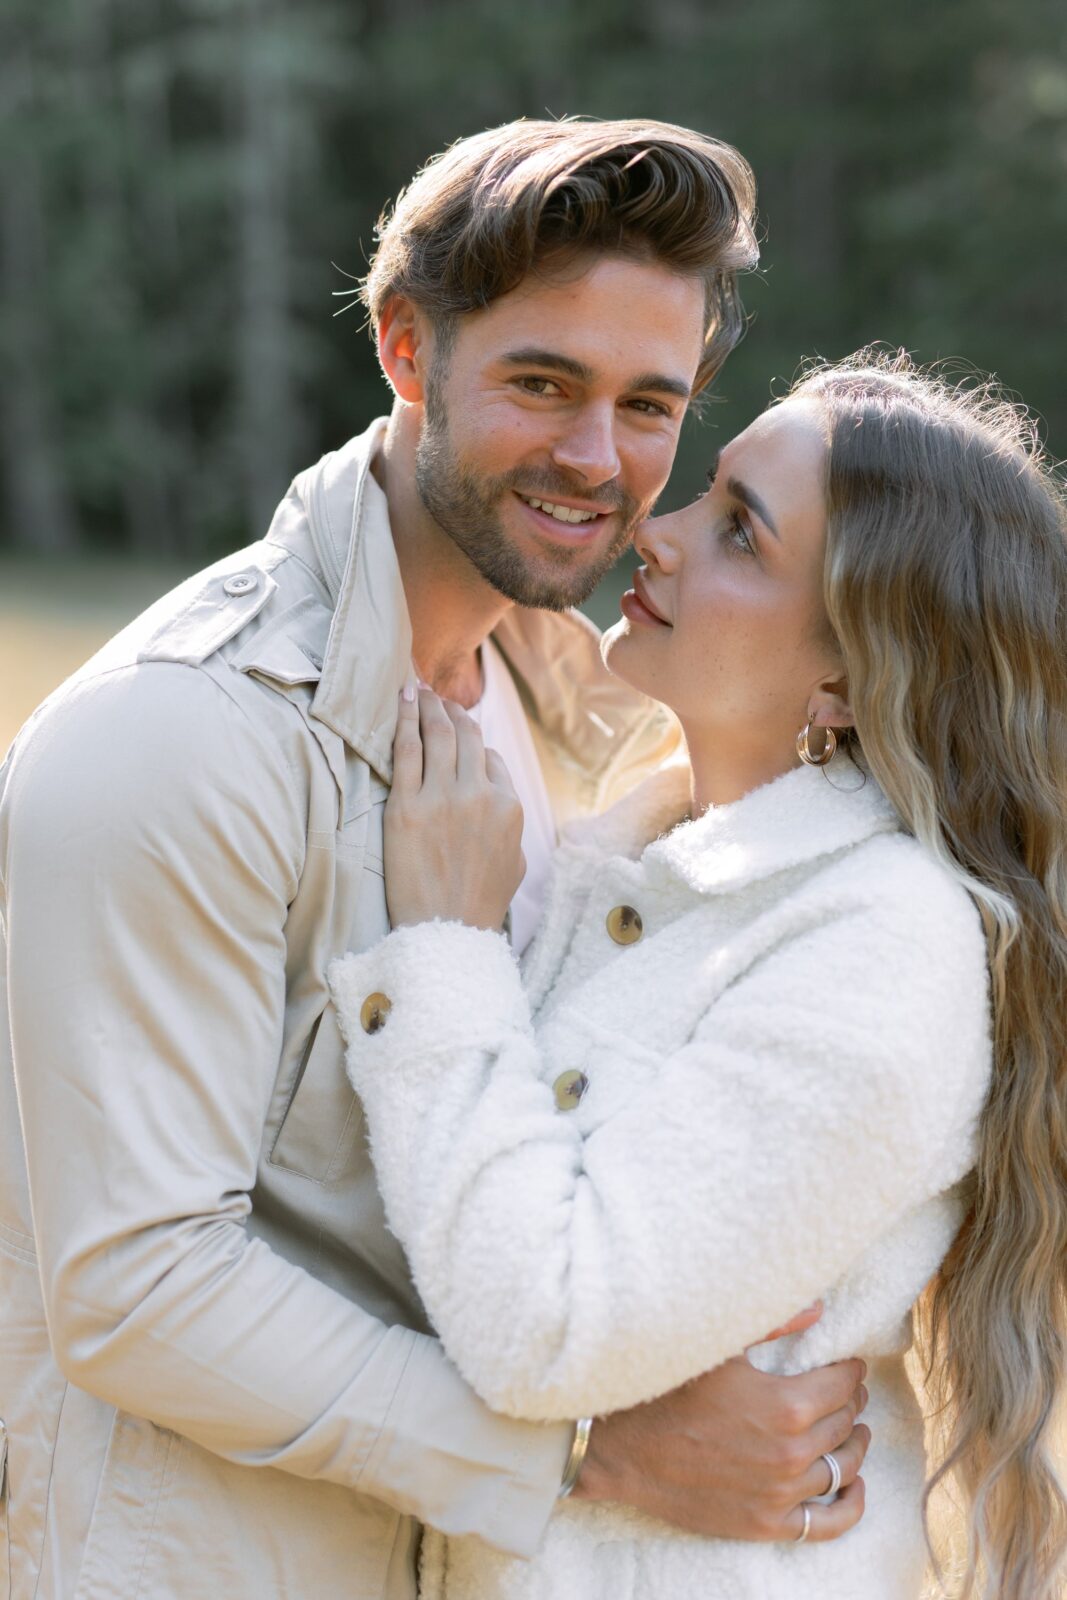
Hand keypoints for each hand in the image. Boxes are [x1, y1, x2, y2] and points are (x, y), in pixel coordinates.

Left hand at [384, 688, 524, 931]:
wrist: (446, 933)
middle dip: (451, 710)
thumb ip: (509, 823)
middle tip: (436, 697)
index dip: (472, 742)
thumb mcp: (515, 862)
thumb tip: (499, 796)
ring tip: (417, 690)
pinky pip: (406, 750)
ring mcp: (442, 799)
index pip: (489, 759)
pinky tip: (400, 700)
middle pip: (465, 736)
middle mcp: (479, 795)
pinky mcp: (406, 807)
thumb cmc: (479, 905)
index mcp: (508, 807)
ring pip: (437, 734)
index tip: (458, 729)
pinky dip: (404, 719)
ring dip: (428, 705)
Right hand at [574, 1304, 869, 1543]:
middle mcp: (791, 1453)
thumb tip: (819, 1309)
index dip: (850, 1370)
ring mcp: (780, 1493)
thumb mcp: (719, 1346)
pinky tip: (854, 1488)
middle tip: (848, 1391)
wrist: (623, 1448)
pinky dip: (850, 1505)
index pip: (843, 1385)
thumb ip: (774, 1325)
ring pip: (842, 1468)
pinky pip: (827, 1523)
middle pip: (844, 1423)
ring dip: (853, 1445)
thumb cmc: (668, 1389)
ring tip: (853, 1431)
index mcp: (787, 1405)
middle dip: (851, 1402)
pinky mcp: (765, 1523)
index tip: (849, 1363)